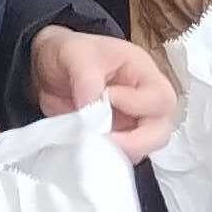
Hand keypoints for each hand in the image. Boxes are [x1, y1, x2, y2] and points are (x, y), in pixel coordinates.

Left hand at [31, 27, 177, 161]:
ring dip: (121, 152)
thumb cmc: (69, 53)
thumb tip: (92, 113)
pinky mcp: (116, 138)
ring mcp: (132, 123)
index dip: (135, 104)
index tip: (105, 98)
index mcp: (142, 73)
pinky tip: (87, 150)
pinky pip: (122, 156)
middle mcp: (144, 101)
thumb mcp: (74, 54)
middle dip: (138, 142)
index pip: (160, 98)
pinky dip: (108, 158)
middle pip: (161, 130)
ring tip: (92, 145)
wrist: (50, 68)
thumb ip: (86, 80)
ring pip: (145, 149)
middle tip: (105, 141)